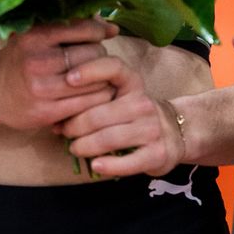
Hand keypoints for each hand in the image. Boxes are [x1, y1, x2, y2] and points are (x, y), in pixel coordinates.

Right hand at [0, 18, 128, 130]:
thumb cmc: (20, 59)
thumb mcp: (37, 36)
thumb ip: (71, 28)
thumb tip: (111, 28)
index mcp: (35, 37)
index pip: (82, 29)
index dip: (99, 31)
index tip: (104, 34)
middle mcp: (38, 61)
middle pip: (91, 55)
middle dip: (101, 56)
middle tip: (98, 59)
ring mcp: (42, 88)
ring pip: (94, 81)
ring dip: (103, 78)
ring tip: (100, 77)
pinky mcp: (47, 112)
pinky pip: (88, 103)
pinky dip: (98, 97)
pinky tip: (94, 93)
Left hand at [58, 63, 187, 178]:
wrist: (178, 131)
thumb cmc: (136, 113)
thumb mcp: (122, 96)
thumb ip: (95, 99)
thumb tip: (55, 116)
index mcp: (133, 83)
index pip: (113, 68)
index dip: (90, 71)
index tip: (69, 78)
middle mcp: (143, 103)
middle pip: (99, 114)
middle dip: (74, 125)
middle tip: (63, 132)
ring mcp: (151, 129)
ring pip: (108, 138)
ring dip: (84, 146)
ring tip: (74, 148)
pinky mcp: (156, 154)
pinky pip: (127, 162)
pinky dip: (108, 165)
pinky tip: (95, 165)